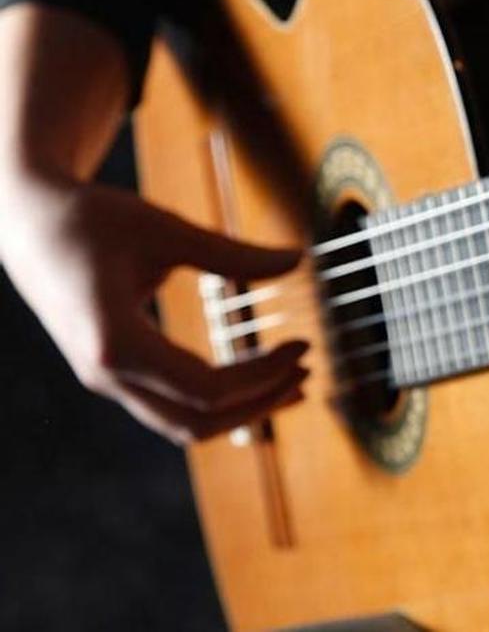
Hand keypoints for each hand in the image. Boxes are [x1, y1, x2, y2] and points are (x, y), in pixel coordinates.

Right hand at [0, 178, 308, 444]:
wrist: (24, 221)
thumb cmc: (90, 217)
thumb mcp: (164, 228)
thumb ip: (232, 252)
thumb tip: (299, 259)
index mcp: (116, 342)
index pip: (208, 388)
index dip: (264, 376)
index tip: (302, 347)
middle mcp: (106, 374)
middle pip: (199, 422)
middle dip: (261, 403)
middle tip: (306, 371)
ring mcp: (105, 380)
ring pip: (183, 425)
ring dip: (241, 412)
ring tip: (292, 385)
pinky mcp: (111, 374)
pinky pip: (170, 407)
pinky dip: (216, 403)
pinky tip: (253, 381)